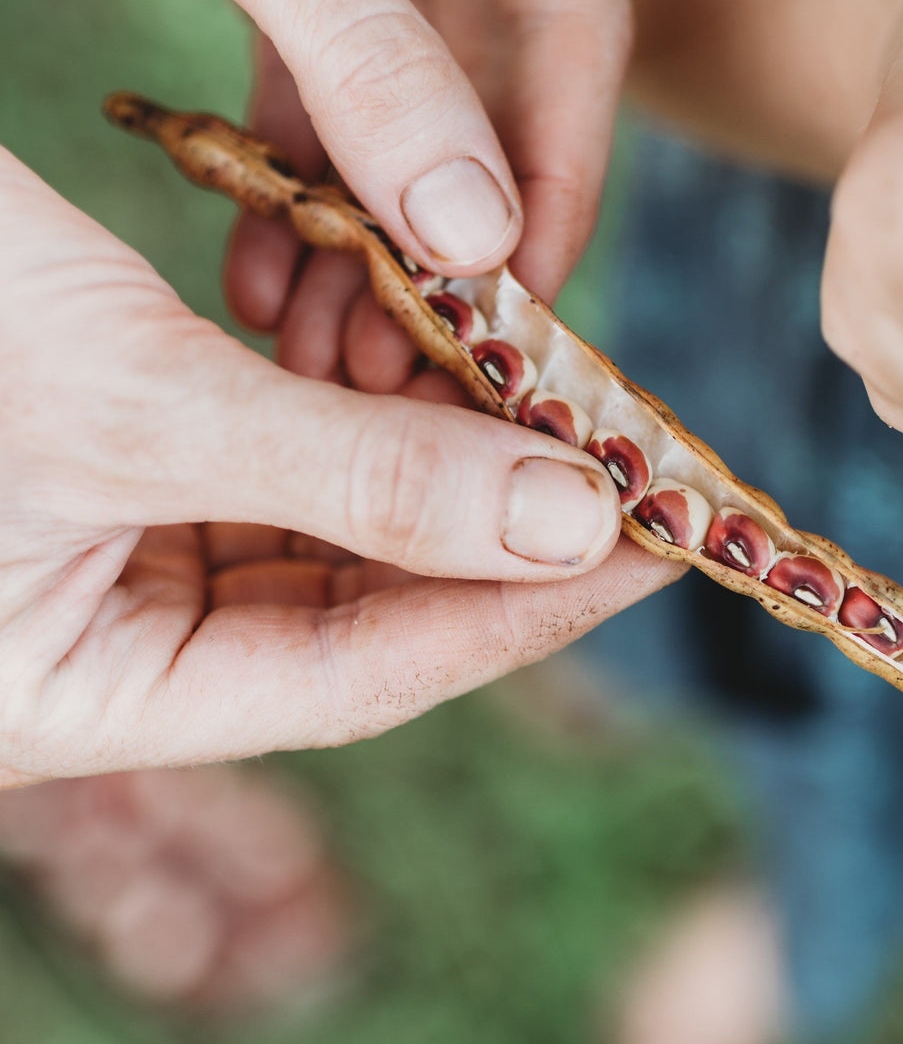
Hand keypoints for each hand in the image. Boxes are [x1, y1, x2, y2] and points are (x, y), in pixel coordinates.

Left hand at [0, 0, 628, 293]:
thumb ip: (368, 60)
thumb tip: (470, 237)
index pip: (571, 38)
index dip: (555, 183)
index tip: (516, 304)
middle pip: (482, 103)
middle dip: (440, 243)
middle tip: (405, 356)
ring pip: (389, 124)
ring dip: (360, 245)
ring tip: (323, 351)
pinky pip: (304, 105)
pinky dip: (285, 193)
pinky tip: (263, 281)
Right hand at [0, 154, 677, 786]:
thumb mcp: (132, 407)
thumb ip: (357, 480)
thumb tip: (569, 524)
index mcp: (88, 694)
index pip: (361, 675)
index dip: (520, 616)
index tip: (651, 553)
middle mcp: (115, 635)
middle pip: (363, 605)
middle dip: (504, 539)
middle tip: (635, 479)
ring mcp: (127, 545)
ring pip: (337, 526)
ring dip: (450, 465)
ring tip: (566, 417)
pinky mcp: (141, 453)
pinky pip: (293, 452)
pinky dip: (376, 410)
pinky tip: (453, 371)